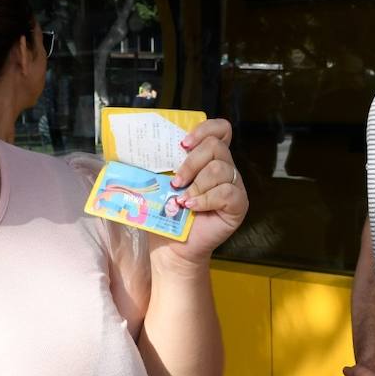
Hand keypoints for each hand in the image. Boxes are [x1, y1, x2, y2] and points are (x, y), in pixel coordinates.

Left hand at [149, 119, 247, 265]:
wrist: (172, 245)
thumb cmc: (167, 212)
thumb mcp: (160, 182)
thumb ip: (159, 163)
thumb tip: (136, 147)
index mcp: (208, 158)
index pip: (220, 129)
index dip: (204, 130)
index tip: (183, 144)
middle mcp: (225, 168)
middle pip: (216, 147)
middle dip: (191, 162)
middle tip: (175, 181)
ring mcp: (234, 185)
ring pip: (220, 169)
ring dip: (197, 184)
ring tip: (182, 199)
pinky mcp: (238, 205)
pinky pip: (227, 192)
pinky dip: (206, 199)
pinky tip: (192, 207)